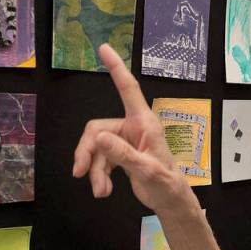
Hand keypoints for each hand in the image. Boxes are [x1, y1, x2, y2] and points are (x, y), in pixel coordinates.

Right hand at [72, 44, 189, 212]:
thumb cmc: (166, 183)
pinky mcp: (121, 154)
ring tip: (101, 191)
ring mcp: (125, 140)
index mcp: (144, 122)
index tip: (104, 48)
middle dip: (87, 152)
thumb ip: (123, 154)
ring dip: (94, 170)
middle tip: (80, 172)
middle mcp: (133, 127)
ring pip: (96, 147)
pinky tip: (104, 190)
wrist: (170, 201)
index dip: (116, 68)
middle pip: (97, 129)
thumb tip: (100, 139)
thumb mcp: (146, 170)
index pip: (128, 89)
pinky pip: (100, 158)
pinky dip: (98, 174)